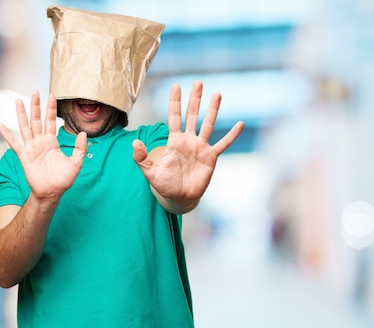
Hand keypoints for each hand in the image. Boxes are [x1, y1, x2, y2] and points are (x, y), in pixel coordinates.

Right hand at [0, 91, 87, 201]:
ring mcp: (31, 148)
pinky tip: (0, 125)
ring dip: (21, 114)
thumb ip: (80, 148)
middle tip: (35, 91)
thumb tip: (83, 133)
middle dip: (36, 106)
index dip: (51, 109)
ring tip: (18, 100)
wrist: (52, 193)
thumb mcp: (76, 162)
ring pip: (25, 127)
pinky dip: (6, 134)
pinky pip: (14, 143)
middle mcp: (40, 142)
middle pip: (37, 120)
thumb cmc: (63, 180)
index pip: (51, 121)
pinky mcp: (24, 156)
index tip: (52, 95)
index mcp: (52, 142)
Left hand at [132, 80, 243, 208]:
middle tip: (198, 83)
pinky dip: (231, 135)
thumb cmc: (164, 185)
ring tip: (217, 94)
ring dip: (213, 110)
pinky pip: (223, 144)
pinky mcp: (211, 157)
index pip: (174, 117)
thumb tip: (134, 143)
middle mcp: (188, 140)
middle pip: (192, 115)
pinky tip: (240, 124)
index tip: (176, 86)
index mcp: (174, 141)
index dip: (175, 102)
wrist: (180, 198)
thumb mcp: (150, 172)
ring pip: (208, 125)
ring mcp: (201, 148)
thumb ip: (142, 158)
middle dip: (194, 99)